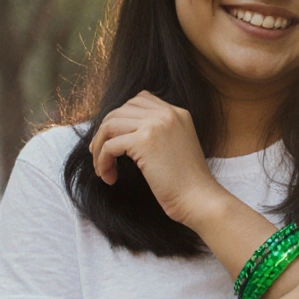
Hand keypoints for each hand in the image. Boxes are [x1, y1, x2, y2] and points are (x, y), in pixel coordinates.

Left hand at [89, 91, 217, 224]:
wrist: (199, 198)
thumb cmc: (188, 182)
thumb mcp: (178, 145)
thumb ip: (159, 132)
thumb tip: (124, 133)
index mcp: (178, 113)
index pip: (139, 100)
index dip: (122, 118)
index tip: (115, 139)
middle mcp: (167, 113)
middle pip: (120, 110)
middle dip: (105, 132)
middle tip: (101, 154)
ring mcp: (156, 125)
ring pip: (110, 125)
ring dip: (99, 147)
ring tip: (102, 168)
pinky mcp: (144, 142)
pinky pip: (109, 146)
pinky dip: (102, 162)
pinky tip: (109, 177)